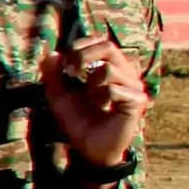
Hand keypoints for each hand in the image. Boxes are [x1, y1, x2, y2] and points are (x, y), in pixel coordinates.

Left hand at [41, 35, 148, 169]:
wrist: (90, 148)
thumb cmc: (78, 120)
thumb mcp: (58, 96)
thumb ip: (52, 76)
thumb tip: (51, 54)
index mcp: (109, 66)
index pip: (100, 40)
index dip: (80, 45)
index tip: (65, 62)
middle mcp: (124, 72)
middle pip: (108, 46)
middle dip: (83, 56)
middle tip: (71, 72)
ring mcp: (133, 86)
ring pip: (109, 69)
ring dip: (91, 83)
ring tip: (91, 98)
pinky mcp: (137, 101)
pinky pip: (113, 89)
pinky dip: (101, 98)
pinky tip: (103, 107)